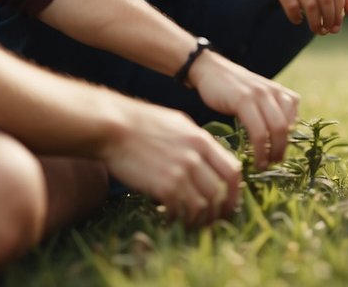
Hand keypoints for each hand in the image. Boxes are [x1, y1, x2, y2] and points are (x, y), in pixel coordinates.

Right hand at [98, 98, 240, 227]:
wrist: (113, 127)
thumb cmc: (141, 123)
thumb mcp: (178, 124)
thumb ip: (196, 141)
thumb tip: (208, 157)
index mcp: (202, 140)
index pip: (232, 171)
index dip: (235, 192)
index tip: (229, 203)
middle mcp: (196, 156)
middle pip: (222, 192)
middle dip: (220, 211)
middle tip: (212, 221)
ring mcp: (181, 171)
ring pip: (204, 205)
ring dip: (200, 219)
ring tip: (191, 224)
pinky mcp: (164, 185)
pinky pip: (181, 210)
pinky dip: (179, 219)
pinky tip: (170, 219)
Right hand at [189, 51, 299, 168]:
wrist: (210, 69)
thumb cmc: (231, 88)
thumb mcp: (256, 96)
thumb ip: (268, 110)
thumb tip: (277, 138)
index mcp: (279, 92)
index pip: (294, 120)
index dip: (289, 140)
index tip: (279, 154)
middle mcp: (273, 92)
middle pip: (287, 126)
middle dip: (282, 149)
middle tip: (274, 163)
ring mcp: (260, 95)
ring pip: (276, 128)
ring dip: (272, 151)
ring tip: (264, 164)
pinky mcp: (244, 100)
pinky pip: (258, 129)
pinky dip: (259, 147)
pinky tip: (253, 156)